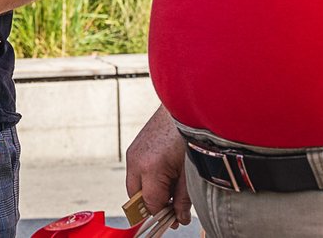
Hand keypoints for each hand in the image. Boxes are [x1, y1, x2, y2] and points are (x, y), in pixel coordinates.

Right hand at [125, 104, 191, 224]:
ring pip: (135, 186)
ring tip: (173, 189)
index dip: (163, 214)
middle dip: (153, 206)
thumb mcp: (190, 171)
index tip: (176, 218)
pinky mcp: (135, 147)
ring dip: (151, 192)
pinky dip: (148, 180)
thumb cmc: (189, 134)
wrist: (183, 105)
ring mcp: (133, 153)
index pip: (150, 204)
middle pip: (136, 198)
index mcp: (149, 168)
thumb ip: (183, 198)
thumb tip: (180, 217)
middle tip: (173, 208)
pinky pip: (136, 172)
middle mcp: (135, 161)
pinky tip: (167, 175)